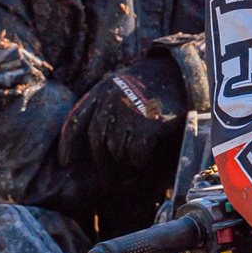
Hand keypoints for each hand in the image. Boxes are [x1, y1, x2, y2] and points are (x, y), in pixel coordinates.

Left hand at [59, 48, 191, 178]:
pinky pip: (136, 155)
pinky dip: (142, 162)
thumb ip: (106, 104)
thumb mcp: (124, 84)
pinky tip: (150, 159)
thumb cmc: (155, 82)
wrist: (185, 73)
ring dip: (126, 161)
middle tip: (109, 179)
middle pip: (96, 142)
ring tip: (136, 165)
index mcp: (102, 90)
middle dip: (102, 164)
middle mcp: (111, 100)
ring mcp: (130, 112)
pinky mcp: (149, 124)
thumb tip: (94, 140)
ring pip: (116, 150)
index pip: (76, 121)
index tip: (66, 162)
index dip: (68, 144)